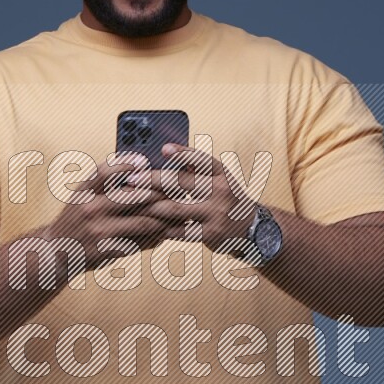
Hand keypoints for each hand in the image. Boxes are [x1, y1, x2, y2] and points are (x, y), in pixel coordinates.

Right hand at [47, 152, 173, 269]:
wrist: (56, 252)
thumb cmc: (77, 219)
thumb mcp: (82, 196)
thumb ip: (105, 183)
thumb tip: (141, 167)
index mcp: (84, 191)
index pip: (105, 170)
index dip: (127, 164)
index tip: (145, 162)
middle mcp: (90, 208)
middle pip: (133, 195)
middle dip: (159, 193)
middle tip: (178, 190)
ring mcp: (99, 230)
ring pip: (142, 220)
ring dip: (164, 218)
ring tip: (179, 213)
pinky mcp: (107, 250)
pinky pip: (139, 242)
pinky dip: (155, 237)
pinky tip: (166, 233)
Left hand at [134, 142, 257, 251]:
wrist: (252, 230)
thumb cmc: (228, 200)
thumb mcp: (220, 180)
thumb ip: (197, 168)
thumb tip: (166, 151)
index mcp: (222, 174)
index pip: (201, 159)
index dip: (182, 153)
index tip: (162, 148)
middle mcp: (220, 192)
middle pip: (181, 182)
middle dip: (152, 179)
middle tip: (131, 178)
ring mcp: (215, 214)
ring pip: (175, 207)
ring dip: (150, 204)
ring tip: (132, 201)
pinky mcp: (209, 234)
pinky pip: (179, 230)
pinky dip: (160, 226)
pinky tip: (144, 222)